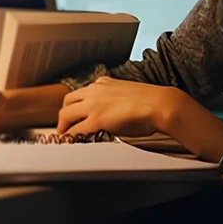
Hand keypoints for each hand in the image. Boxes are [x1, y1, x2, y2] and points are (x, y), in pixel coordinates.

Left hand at [56, 76, 180, 137]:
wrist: (158, 104)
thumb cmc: (150, 102)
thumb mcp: (126, 93)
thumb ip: (113, 98)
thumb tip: (112, 112)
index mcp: (103, 83)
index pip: (81, 92)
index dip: (75, 104)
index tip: (74, 112)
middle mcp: (94, 90)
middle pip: (68, 100)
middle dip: (64, 113)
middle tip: (64, 124)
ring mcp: (93, 104)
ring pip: (66, 114)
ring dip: (63, 125)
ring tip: (64, 134)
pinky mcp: (96, 118)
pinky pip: (76, 129)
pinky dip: (70, 135)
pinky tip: (69, 141)